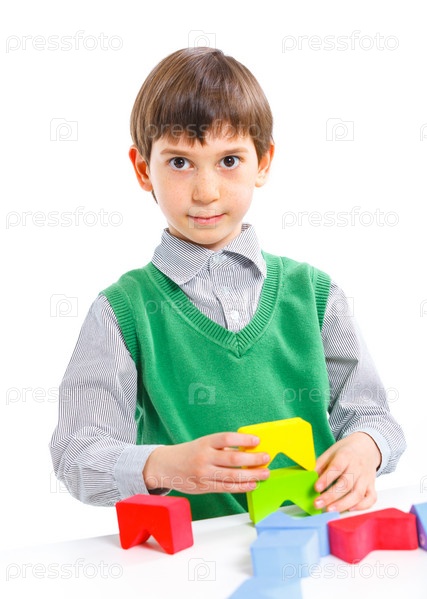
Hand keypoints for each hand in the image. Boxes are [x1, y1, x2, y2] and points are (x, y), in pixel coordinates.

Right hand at [142, 432, 270, 493]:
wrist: (165, 466)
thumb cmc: (189, 453)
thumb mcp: (203, 444)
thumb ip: (222, 447)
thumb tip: (247, 450)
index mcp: (204, 443)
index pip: (226, 438)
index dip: (243, 439)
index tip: (257, 441)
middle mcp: (204, 458)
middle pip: (233, 459)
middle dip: (253, 459)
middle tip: (266, 458)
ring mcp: (203, 474)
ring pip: (232, 476)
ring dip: (251, 475)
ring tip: (264, 474)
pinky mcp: (204, 487)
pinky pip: (226, 488)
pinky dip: (241, 487)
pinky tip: (252, 485)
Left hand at [313, 432, 380, 512]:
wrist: (366, 446)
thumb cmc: (345, 451)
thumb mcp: (331, 452)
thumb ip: (320, 464)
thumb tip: (309, 476)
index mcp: (345, 456)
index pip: (336, 468)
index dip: (326, 478)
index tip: (316, 488)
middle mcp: (357, 467)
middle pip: (346, 484)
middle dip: (331, 496)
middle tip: (317, 503)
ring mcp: (366, 478)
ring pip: (357, 494)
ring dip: (343, 504)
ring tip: (329, 510)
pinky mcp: (372, 486)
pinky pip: (370, 498)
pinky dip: (361, 506)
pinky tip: (349, 509)